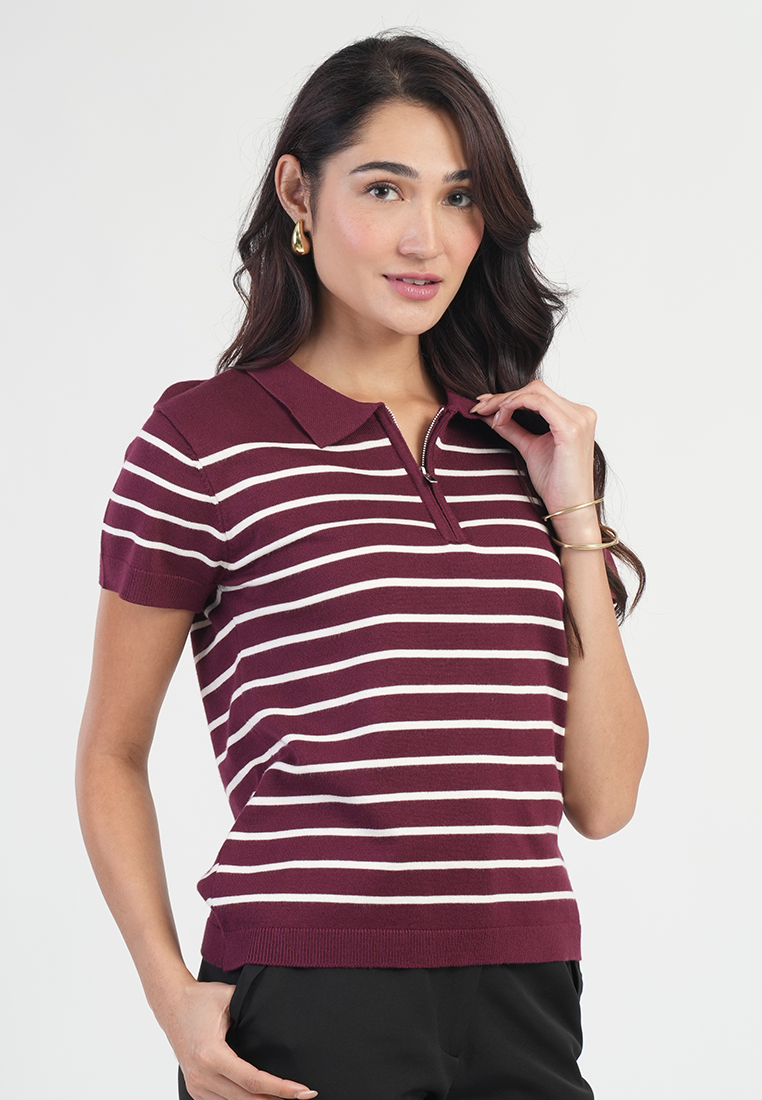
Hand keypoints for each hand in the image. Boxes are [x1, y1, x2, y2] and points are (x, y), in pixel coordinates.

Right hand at [165, 978, 316, 1099]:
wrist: (171, 1004)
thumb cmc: (200, 999)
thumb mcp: (229, 997)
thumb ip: (252, 1008)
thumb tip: (280, 1014)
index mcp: (211, 1055)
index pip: (253, 1081)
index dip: (280, 1088)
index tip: (302, 1090)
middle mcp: (202, 1075)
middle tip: (304, 1096)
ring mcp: (197, 1085)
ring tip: (286, 1098)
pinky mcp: (195, 1088)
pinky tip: (261, 1097)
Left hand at [470, 382, 598, 540]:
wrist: (569, 509)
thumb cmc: (555, 484)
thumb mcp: (529, 448)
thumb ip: (513, 429)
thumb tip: (489, 414)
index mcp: (575, 415)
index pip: (538, 393)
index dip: (508, 396)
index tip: (483, 405)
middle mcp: (581, 413)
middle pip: (536, 388)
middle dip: (503, 396)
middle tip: (479, 408)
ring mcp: (579, 419)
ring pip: (535, 392)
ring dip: (506, 400)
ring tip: (488, 415)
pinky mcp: (571, 429)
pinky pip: (538, 403)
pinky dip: (515, 405)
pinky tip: (500, 418)